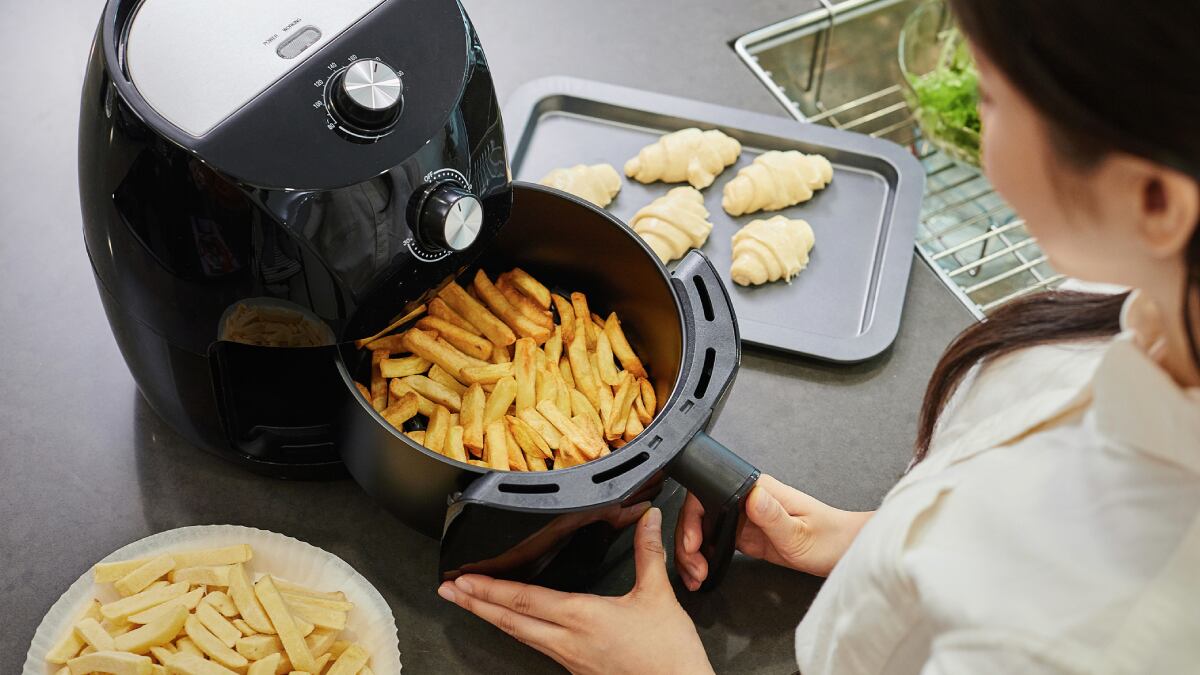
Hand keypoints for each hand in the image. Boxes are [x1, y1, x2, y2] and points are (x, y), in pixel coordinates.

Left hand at [438, 507, 712, 674]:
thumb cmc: (667, 655)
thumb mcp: (659, 596)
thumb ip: (649, 554)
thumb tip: (648, 520)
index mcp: (582, 617)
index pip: (524, 599)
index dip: (489, 588)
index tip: (463, 579)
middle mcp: (568, 640)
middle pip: (510, 621)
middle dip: (475, 604)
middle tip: (447, 591)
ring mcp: (570, 658)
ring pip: (520, 635)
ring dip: (491, 618)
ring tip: (470, 605)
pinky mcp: (578, 668)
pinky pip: (538, 646)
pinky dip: (518, 630)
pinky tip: (516, 625)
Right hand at [675, 474, 871, 588]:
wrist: (845, 552)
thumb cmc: (830, 538)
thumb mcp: (800, 532)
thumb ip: (773, 515)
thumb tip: (751, 496)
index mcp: (757, 490)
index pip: (707, 493)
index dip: (692, 518)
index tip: (693, 543)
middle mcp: (746, 500)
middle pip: (699, 513)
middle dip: (687, 542)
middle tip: (694, 568)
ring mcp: (744, 518)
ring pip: (703, 530)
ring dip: (693, 553)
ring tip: (696, 576)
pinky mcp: (746, 535)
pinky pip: (716, 543)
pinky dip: (704, 558)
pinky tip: (703, 573)